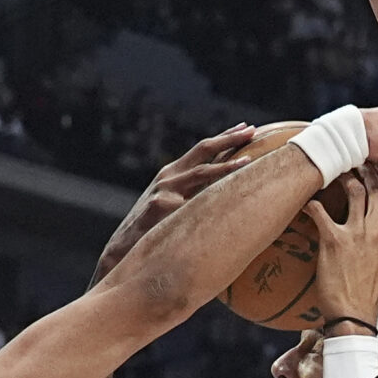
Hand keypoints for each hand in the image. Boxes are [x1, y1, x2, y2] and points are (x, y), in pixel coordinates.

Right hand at [94, 123, 257, 284]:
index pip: (203, 150)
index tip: (247, 127)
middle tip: (253, 129)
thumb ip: (196, 196)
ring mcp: (164, 189)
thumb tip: (227, 195)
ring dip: (227, 165)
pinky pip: (192, 201)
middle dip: (229, 138)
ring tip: (249, 160)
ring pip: (201, 172)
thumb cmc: (154, 231)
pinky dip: (212, 198)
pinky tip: (232, 199)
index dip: (225, 137)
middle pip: (203, 149)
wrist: (123, 249)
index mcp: (174, 174)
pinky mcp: (160, 205)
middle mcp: (169, 175)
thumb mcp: (176, 207)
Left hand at [309, 165, 377, 327]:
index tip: (377, 180)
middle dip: (368, 174)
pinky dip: (311, 204)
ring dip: (346, 178)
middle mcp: (377, 234)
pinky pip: (321, 212)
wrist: (354, 318)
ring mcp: (357, 235)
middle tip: (356, 166)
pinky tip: (306, 202)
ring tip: (336, 171)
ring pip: (356, 192)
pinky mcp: (334, 240)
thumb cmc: (367, 304)